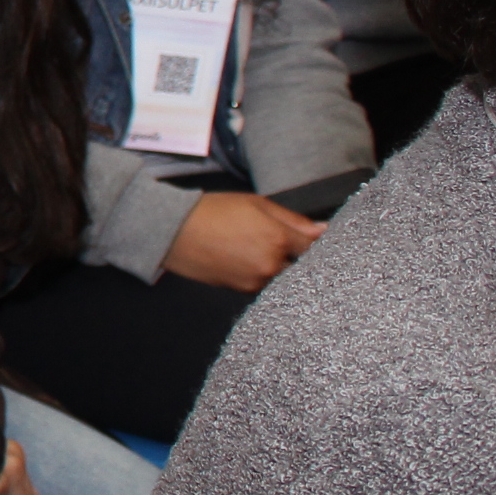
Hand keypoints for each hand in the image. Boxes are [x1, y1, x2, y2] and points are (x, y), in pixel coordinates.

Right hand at [159, 191, 323, 291]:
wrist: (172, 230)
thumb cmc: (211, 212)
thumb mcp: (256, 204)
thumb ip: (293, 219)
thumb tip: (322, 230)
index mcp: (278, 239)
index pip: (314, 247)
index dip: (315, 242)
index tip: (314, 238)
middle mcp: (271, 265)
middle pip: (301, 266)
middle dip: (296, 256)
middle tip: (280, 242)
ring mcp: (256, 281)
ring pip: (282, 277)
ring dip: (278, 266)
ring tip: (255, 248)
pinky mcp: (241, 291)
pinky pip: (263, 283)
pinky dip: (260, 273)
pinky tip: (245, 258)